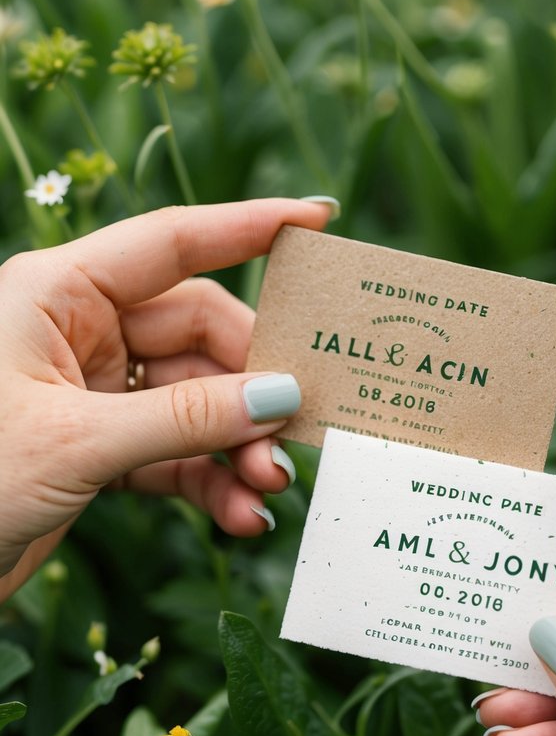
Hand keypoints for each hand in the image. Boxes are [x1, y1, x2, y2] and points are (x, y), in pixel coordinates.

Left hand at [0, 197, 333, 598]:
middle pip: (200, 335)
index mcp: (58, 293)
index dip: (248, 227)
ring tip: (269, 487)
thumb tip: (280, 397)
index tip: (317, 220)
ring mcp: (93, 390)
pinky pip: (176, 451)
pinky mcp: (99, 447)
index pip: (172, 243)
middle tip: (296, 432)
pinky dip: (211, 480)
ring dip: (238, 445)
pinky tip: (241, 515)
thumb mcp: (76, 443)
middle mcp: (80, 331)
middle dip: (252, 387)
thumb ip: (184, 418)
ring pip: (196, 400)